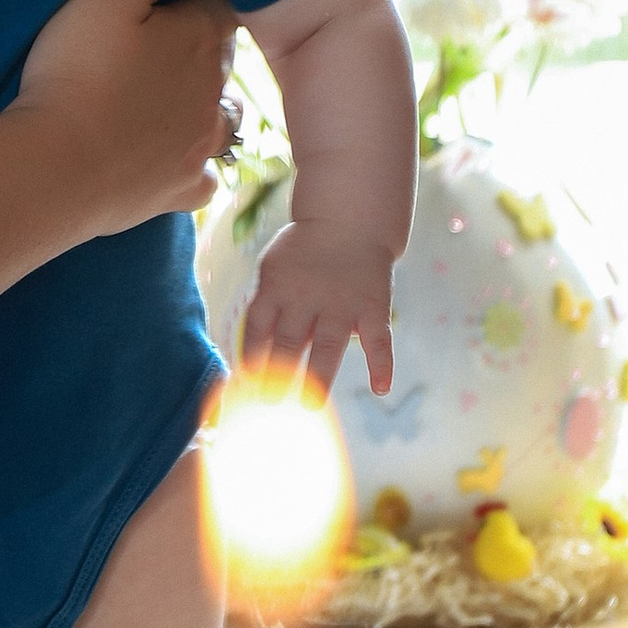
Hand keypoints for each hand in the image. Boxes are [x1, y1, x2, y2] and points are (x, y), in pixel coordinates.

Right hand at [9, 0, 240, 231]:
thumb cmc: (76, 70)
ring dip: (193, 107)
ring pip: (217, 118)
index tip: (151, 9)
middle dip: (190, 54)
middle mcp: (218, 94)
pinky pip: (201, 175)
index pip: (216, 8)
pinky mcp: (181, 192)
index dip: (186, 4)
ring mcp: (202, 147)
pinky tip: (154, 157)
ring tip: (144, 103)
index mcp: (207, 40)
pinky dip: (185, 163)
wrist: (52, 170)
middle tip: (136, 54)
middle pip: (217, 62)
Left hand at [241, 215, 396, 392]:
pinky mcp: (372, 308)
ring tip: (308, 407)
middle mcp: (306, 298)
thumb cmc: (302, 252)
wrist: (349, 218)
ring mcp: (341, 304)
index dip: (249, 360)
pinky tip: (381, 388)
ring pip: (328, 347)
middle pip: (288, 343)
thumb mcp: (273, 269)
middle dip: (276, 378)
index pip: (255, 330)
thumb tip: (252, 356)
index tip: (244, 389)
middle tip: (268, 408)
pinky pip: (379, 339)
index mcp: (276, 289)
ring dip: (317, 379)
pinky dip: (383, 364)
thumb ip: (265, 307)